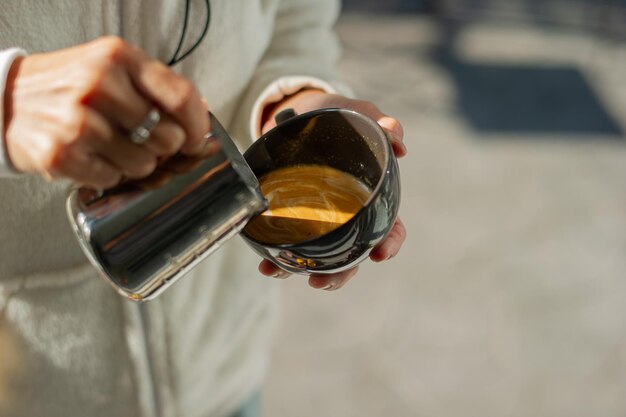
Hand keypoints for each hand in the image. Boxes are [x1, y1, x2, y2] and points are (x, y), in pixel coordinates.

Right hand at [2, 37, 212, 187]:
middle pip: (167, 137)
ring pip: (143, 164)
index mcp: (118, 58)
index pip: (181, 96)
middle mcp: (98, 85)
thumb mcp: (111, 68)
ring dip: (135, 163)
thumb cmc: (68, 86)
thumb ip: (154, 86)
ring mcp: (78, 121)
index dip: (197, 125)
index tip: (196, 138)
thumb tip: (200, 112)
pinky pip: (112, 179)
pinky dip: (108, 175)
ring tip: (112, 147)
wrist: (6, 100)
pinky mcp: (61, 154)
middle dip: (163, 147)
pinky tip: (92, 157)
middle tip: (144, 141)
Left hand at [258, 89, 406, 289]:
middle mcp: (348, 215)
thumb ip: (379, 124)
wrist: (300, 113)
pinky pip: (288, 245)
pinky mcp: (293, 218)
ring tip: (285, 275)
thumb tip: (398, 140)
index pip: (390, 227)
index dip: (389, 243)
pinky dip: (277, 261)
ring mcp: (320, 220)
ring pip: (321, 258)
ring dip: (307, 273)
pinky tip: (265, 266)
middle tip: (322, 281)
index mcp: (371, 197)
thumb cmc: (338, 117)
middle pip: (352, 253)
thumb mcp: (359, 114)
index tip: (379, 254)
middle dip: (341, 273)